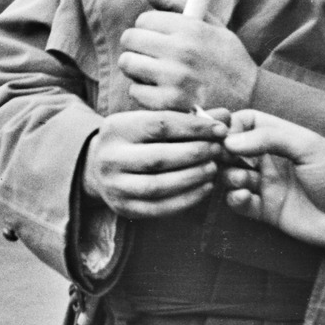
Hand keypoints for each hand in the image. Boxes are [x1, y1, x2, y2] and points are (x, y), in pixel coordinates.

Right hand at [81, 109, 223, 218]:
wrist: (99, 168)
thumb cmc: (136, 140)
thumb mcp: (150, 122)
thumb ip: (186, 119)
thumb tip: (224, 117)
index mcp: (116, 128)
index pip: (159, 125)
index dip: (193, 127)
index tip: (219, 129)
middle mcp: (109, 157)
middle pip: (158, 157)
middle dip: (195, 153)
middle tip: (218, 150)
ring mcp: (114, 186)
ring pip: (158, 185)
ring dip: (192, 177)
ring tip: (213, 168)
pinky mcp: (123, 207)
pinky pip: (159, 208)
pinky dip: (186, 199)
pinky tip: (205, 188)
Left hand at [118, 0, 258, 112]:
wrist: (252, 99)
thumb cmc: (229, 60)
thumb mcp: (213, 27)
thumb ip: (180, 6)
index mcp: (191, 29)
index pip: (144, 20)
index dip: (147, 28)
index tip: (156, 37)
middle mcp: (181, 50)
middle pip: (130, 39)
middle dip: (137, 46)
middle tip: (150, 55)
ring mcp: (174, 78)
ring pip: (128, 64)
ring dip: (136, 69)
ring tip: (153, 73)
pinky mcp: (169, 102)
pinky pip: (135, 90)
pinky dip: (143, 92)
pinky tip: (160, 91)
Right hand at [222, 110, 324, 249]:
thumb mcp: (307, 146)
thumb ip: (269, 138)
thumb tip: (230, 141)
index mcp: (279, 138)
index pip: (245, 123)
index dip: (231, 127)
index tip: (223, 135)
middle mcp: (269, 160)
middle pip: (232, 150)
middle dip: (222, 154)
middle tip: (222, 158)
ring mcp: (266, 185)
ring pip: (232, 176)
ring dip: (229, 177)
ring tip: (242, 180)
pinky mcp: (265, 211)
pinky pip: (240, 203)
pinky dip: (235, 199)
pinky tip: (244, 197)